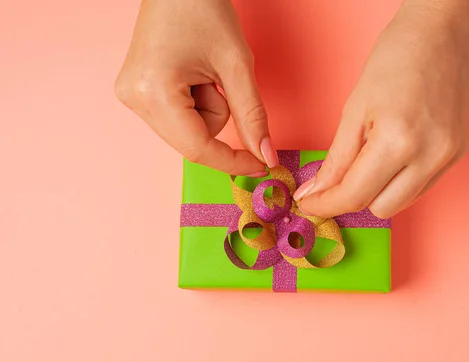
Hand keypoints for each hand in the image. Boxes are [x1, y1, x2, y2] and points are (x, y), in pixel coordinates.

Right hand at [115, 0, 277, 175]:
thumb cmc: (203, 9)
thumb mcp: (236, 65)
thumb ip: (253, 115)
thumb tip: (265, 155)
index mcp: (153, 92)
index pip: (197, 148)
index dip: (233, 162)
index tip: (260, 166)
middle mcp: (133, 99)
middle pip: (191, 141)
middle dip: (217, 117)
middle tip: (217, 78)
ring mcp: (130, 96)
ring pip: (187, 131)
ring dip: (207, 108)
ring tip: (202, 69)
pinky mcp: (135, 91)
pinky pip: (177, 117)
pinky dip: (194, 103)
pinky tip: (191, 73)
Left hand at [296, 2, 468, 218]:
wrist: (444, 31)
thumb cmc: (396, 58)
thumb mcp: (355, 109)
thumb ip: (336, 159)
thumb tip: (316, 192)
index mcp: (397, 141)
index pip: (355, 195)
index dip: (326, 205)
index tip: (309, 203)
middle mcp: (430, 156)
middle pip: (380, 209)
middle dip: (354, 197)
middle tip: (339, 176)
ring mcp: (449, 157)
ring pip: (403, 203)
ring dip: (379, 191)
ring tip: (371, 158)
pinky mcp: (460, 153)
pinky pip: (423, 186)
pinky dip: (402, 180)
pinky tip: (395, 154)